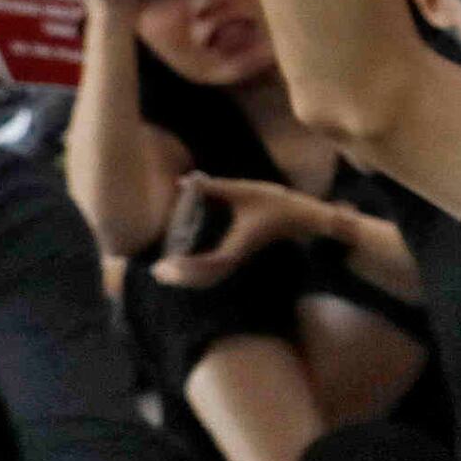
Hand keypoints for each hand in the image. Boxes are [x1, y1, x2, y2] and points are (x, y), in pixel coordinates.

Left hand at [152, 174, 348, 288]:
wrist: (304, 217)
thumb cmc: (278, 204)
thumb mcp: (244, 191)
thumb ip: (213, 187)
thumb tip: (183, 181)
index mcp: (238, 245)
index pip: (210, 264)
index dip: (188, 267)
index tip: (167, 264)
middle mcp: (237, 256)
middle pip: (206, 278)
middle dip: (181, 278)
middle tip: (156, 272)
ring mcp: (239, 258)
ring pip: (210, 278)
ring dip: (188, 278)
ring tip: (164, 272)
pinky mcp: (239, 255)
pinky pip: (215, 270)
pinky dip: (198, 272)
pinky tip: (184, 263)